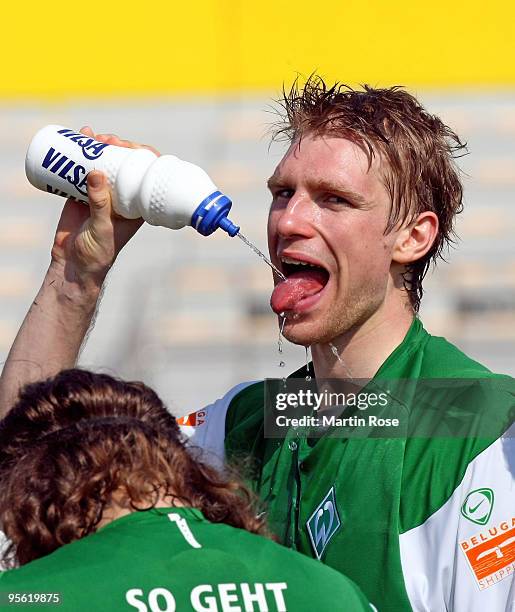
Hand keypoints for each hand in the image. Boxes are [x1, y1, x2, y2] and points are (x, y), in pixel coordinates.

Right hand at [50, 127, 160, 288]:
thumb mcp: (102, 228)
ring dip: (99, 147)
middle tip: (107, 140)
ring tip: (91, 135)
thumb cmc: (97, 253)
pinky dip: (79, 154)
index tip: (131, 146)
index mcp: (136, 207)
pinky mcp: (80, 195)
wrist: (73, 266)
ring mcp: (100, 195)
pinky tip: (78, 139)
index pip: (145, 176)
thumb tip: (96, 172)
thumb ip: (100, 203)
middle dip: (117, 147)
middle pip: (124, 165)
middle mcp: (121, 198)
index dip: (142, 157)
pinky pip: (81, 170)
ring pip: (103, 164)